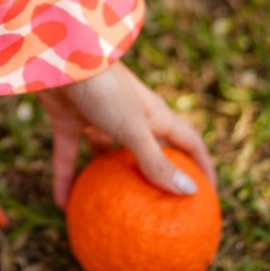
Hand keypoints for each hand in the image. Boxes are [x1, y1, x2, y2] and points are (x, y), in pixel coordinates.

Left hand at [38, 60, 215, 208]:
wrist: (60, 58)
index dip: (201, 165)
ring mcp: (98, 118)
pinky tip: (62, 206)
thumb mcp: (133, 129)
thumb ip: (156, 161)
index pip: (187, 141)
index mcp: (153, 115)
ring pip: (104, 155)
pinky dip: (65, 179)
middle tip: (159, 209)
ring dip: (106, 180)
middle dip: (154, 175)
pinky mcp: (69, 120)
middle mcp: (129, 117)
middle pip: (148, 150)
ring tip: (109, 212)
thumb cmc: (104, 90)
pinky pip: (68, 156)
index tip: (208, 194)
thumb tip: (189, 192)